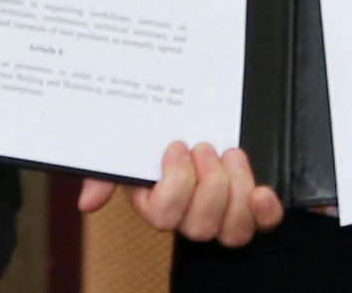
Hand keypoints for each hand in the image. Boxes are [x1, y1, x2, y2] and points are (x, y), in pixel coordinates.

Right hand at [77, 144, 284, 245]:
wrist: (198, 121)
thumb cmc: (157, 136)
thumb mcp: (129, 147)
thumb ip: (105, 172)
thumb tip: (86, 203)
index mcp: (158, 204)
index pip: (164, 216)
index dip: (176, 183)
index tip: (178, 145)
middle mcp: (190, 218)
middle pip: (200, 227)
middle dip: (209, 185)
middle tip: (205, 147)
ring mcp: (223, 217)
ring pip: (232, 230)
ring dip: (236, 189)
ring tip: (230, 155)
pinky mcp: (252, 210)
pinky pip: (263, 226)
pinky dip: (265, 211)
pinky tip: (262, 191)